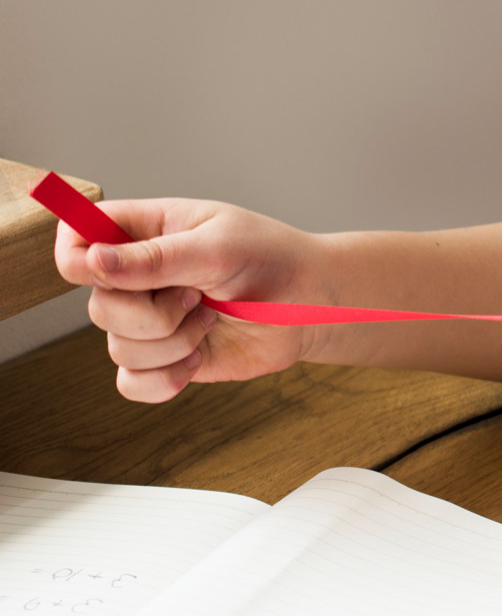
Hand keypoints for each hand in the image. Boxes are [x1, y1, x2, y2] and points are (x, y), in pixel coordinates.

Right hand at [55, 200, 324, 403]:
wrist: (311, 305)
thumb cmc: (272, 259)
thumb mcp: (219, 247)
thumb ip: (156, 257)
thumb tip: (93, 261)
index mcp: (147, 231)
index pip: (78, 236)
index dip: (76, 255)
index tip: (100, 268)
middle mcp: (140, 276)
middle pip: (97, 304)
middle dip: (148, 311)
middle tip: (197, 295)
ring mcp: (151, 319)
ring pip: (117, 347)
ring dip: (171, 341)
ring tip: (211, 319)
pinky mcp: (166, 358)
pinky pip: (133, 383)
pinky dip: (165, 379)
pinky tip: (196, 360)